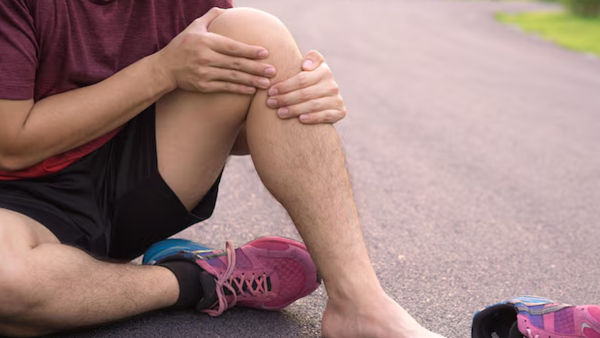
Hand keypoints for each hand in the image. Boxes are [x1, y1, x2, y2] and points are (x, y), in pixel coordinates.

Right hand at [155, 8, 276, 93]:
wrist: (164, 68)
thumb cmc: (182, 45)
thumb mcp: (194, 27)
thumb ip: (211, 17)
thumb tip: (226, 9)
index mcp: (206, 41)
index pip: (232, 46)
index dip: (249, 50)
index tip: (265, 53)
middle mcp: (205, 57)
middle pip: (235, 63)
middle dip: (256, 68)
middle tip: (273, 71)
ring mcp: (204, 73)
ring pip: (232, 77)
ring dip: (251, 81)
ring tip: (266, 83)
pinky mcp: (202, 86)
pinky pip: (224, 87)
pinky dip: (238, 89)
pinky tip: (251, 90)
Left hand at [266, 50, 345, 123]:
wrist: (321, 100)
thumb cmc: (306, 83)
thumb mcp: (307, 68)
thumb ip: (310, 59)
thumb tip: (306, 66)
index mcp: (324, 71)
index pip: (302, 79)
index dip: (285, 85)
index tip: (271, 91)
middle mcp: (332, 85)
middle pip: (305, 93)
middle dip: (285, 98)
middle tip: (271, 103)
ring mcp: (337, 99)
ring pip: (313, 104)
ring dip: (295, 109)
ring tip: (280, 112)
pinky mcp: (340, 112)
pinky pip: (326, 115)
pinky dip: (313, 117)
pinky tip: (301, 119)